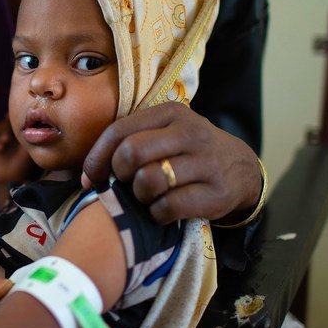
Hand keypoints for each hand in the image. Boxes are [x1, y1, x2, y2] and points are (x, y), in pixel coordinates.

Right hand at [0, 116, 32, 184]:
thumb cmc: (22, 167)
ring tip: (0, 148)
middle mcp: (11, 136)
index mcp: (20, 136)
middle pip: (4, 123)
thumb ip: (27, 141)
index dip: (11, 119)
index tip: (9, 116)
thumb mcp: (26, 154)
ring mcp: (0, 140)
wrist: (9, 180)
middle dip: (4, 130)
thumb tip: (28, 128)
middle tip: (6, 140)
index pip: (15, 122)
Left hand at [82, 102, 260, 223]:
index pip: (119, 131)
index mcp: (170, 113)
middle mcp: (190, 133)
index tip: (90, 178)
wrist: (240, 170)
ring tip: (146, 196)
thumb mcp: (166, 132)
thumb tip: (87, 174)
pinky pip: (168, 207)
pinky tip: (161, 210)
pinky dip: (156, 214)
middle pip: (130, 154)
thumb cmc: (188, 152)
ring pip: (148, 181)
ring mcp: (205, 163)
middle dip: (119, 175)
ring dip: (139, 196)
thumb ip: (132, 141)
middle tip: (125, 184)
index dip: (96, 158)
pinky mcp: (215, 194)